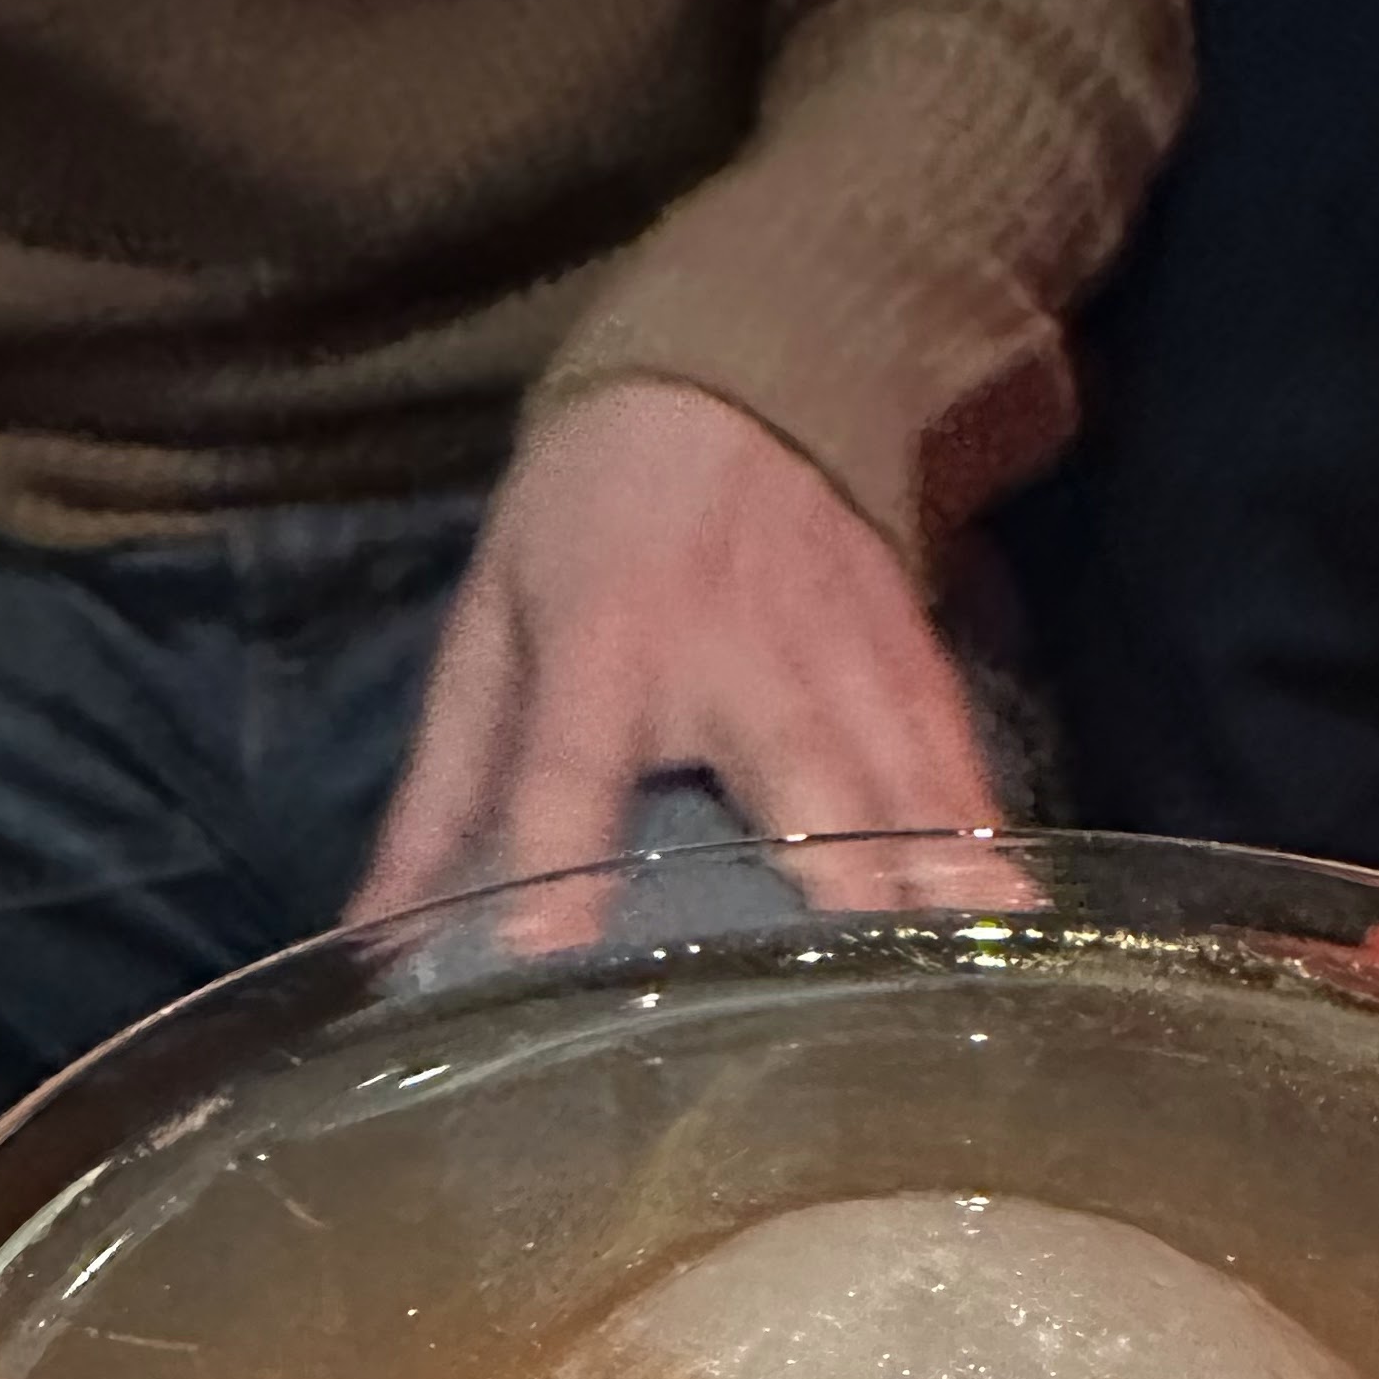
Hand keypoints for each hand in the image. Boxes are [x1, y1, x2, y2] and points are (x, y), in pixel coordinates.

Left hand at [352, 382, 1020, 937]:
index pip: (573, 764)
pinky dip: (981, 857)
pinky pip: (955, 779)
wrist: (742, 376)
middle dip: (823, 891)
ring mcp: (845, 666)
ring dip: (925, 895)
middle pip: (792, 783)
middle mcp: (740, 658)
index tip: (549, 954)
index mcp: (606, 641)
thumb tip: (371, 946)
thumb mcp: (492, 631)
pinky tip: (1008, 933)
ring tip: (945, 994)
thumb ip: (440, 797)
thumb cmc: (591, 523)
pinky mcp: (916, 674)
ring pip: (897, 794)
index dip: (559, 859)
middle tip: (832, 1002)